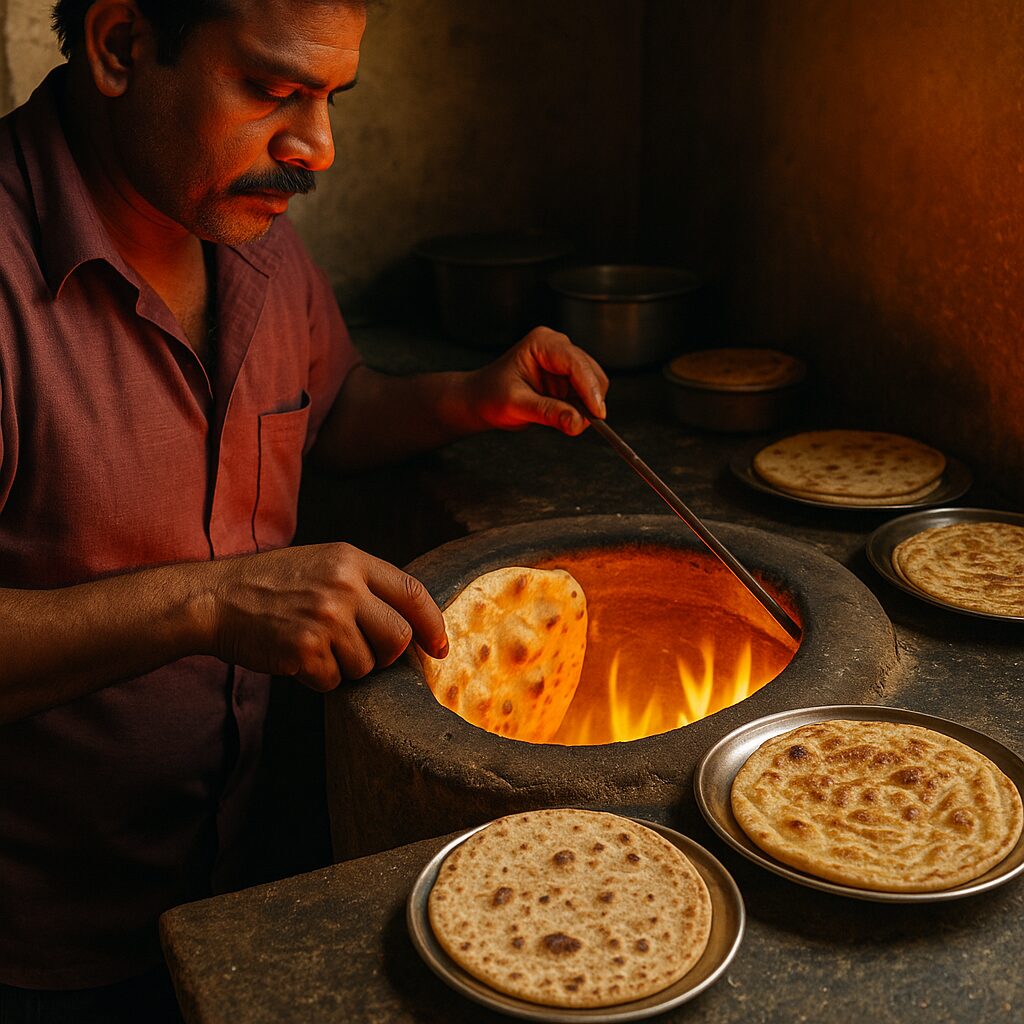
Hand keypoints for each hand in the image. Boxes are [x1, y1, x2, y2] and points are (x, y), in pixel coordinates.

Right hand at [203, 543, 446, 690]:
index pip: (412, 593)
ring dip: (345, 667)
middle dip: (387, 656)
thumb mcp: (322, 564)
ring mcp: (325, 619)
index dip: (432, 625)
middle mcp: (344, 587)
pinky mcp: (305, 650)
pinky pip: (334, 681)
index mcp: (351, 560)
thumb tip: (410, 625)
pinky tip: (297, 658)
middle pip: (398, 638)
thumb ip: (364, 585)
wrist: (215, 598)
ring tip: (315, 646)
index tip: (440, 648)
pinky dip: (319, 679)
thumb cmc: (271, 584)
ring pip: (366, 665)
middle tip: (362, 653)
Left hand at [468, 326, 608, 435]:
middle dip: (589, 401)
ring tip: (559, 418)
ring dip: (584, 407)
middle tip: (576, 424)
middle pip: (591, 373)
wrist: (481, 400)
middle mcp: (557, 347)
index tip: (597, 414)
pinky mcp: (568, 379)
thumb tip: (576, 422)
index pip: (577, 363)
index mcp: (543, 343)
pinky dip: (581, 409)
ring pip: (593, 386)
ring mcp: (564, 363)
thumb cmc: (490, 395)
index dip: (590, 389)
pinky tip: (562, 415)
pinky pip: (586, 396)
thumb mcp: (516, 405)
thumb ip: (548, 412)